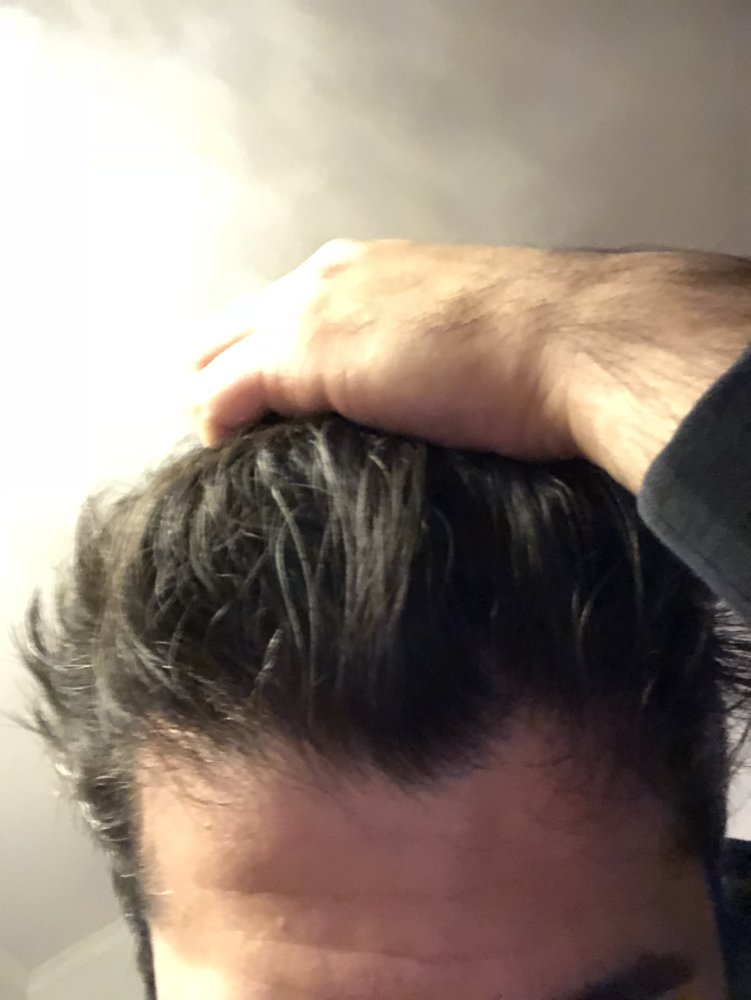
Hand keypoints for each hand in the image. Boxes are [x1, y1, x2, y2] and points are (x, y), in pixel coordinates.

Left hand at [190, 240, 750, 493]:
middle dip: (220, 388)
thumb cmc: (540, 348)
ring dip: (218, 413)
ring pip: (209, 362)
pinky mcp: (303, 356)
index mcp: (357, 271)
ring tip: (241, 467)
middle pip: (224, 333)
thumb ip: (411, 353)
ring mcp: (307, 312)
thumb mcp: (459, 337)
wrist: (576, 340)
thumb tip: (406, 398)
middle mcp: (320, 279)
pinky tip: (239, 465)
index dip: (258, 368)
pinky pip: (220, 396)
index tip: (265, 422)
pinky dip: (220, 431)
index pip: (271, 315)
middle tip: (241, 450)